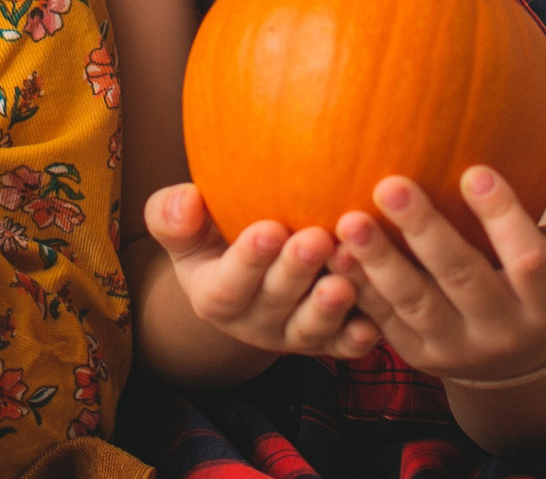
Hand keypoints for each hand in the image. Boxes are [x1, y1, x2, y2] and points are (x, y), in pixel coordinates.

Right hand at [146, 184, 380, 359]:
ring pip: (312, 328)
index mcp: (214, 297)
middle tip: (318, 239)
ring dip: (330, 306)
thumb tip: (185, 200)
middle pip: (275, 303)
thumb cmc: (214, 234)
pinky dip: (358, 336)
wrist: (253, 267)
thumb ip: (172, 216)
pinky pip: (344, 345)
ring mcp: (293, 335)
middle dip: (296, 273)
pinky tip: (373, 322)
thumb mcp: (185, 228)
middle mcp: (254, 323)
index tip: (268, 229)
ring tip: (346, 279)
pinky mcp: (328, 341)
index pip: (228, 284)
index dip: (249, 260)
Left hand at [332, 167, 545, 384]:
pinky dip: (354, 287)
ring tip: (346, 219)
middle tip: (390, 182)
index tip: (476, 170)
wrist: (518, 361)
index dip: (504, 220)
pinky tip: (328, 251)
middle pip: (461, 279)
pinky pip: (380, 318)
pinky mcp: (415, 353)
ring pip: (413, 303)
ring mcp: (455, 345)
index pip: (529, 262)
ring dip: (378, 262)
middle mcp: (502, 329)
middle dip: (426, 232)